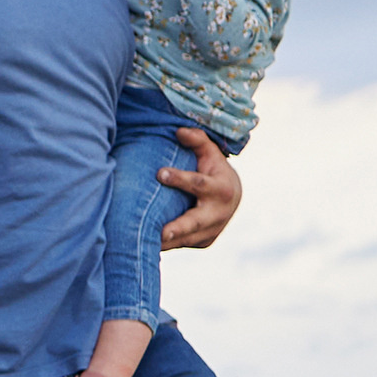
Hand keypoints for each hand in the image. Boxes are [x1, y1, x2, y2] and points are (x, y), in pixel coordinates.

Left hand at [154, 126, 240, 250]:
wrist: (233, 197)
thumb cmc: (214, 170)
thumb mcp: (210, 153)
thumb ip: (197, 140)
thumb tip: (178, 131)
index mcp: (221, 189)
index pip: (199, 184)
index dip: (180, 179)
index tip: (159, 173)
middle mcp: (218, 213)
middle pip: (196, 222)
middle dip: (178, 229)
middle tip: (160, 233)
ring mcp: (212, 231)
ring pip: (187, 239)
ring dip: (166, 242)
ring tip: (143, 242)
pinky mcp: (204, 242)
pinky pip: (183, 245)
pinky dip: (167, 245)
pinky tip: (147, 244)